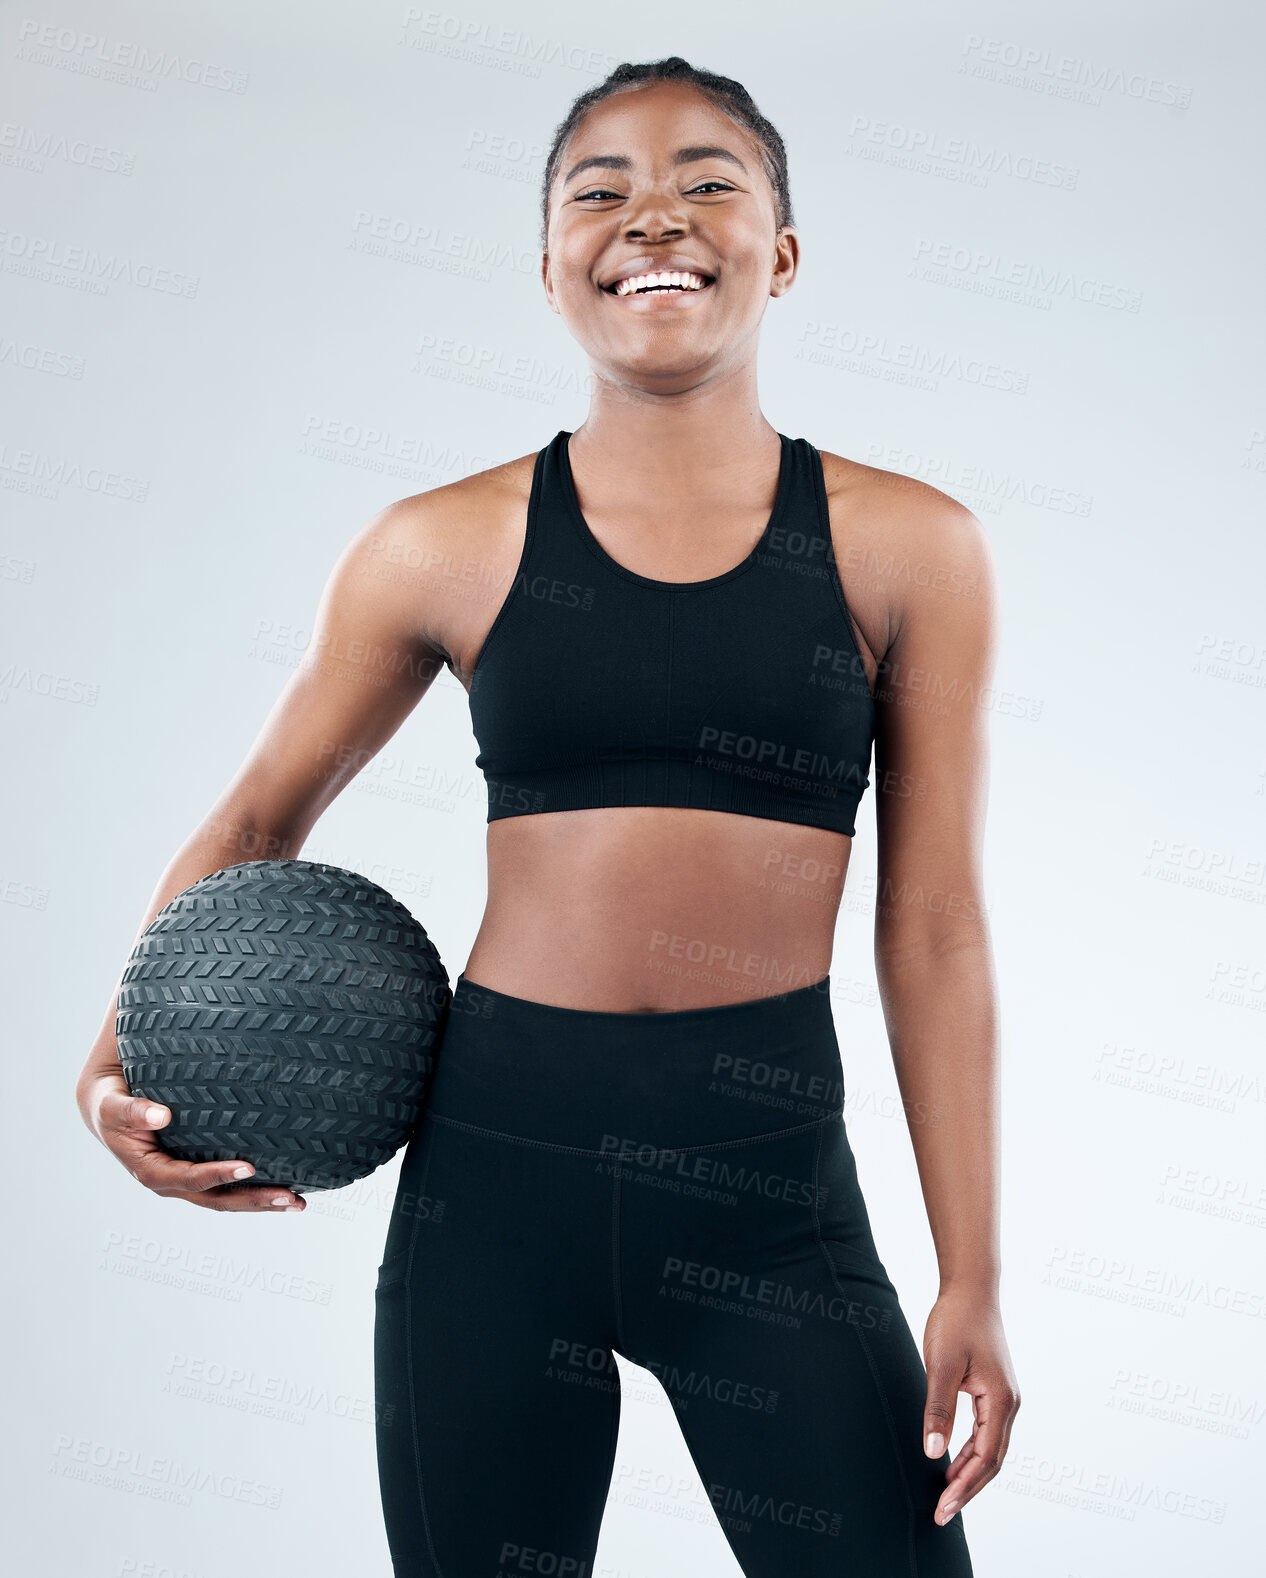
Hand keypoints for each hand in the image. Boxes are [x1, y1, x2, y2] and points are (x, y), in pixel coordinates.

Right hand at [77, 1066, 305, 1212]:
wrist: (109, 1108)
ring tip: (297, 1202)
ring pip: (228, 1199)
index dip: (218, 1176)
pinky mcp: (199, 1171)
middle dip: (254, 1200)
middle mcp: (173, 1182)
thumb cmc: (111, 1105)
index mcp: (152, 1172)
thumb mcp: (113, 1106)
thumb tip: (160, 1115)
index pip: (190, 1179)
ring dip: (262, 1201)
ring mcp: (188, 1181)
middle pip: (217, 1199)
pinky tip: (287, 1186)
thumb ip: (132, 1110)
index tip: (249, 1168)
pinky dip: (256, 1188)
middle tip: (291, 1199)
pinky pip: (230, 1186)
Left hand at [921, 1285, 1018, 1525]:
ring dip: (970, 1474)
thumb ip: (938, 1409)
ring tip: (946, 1496)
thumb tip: (933, 1452)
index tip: (942, 1508)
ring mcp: (1005, 1398)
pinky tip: (952, 1462)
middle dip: (968, 1489)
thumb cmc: (956, 1321)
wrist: (971, 1290)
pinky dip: (971, 1453)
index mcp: (1001, 1400)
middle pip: (992, 1461)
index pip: (984, 1458)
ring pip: (991, 1449)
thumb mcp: (941, 1365)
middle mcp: (1009, 1404)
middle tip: (942, 1514)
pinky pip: (986, 1433)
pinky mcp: (995, 1391)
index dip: (963, 1487)